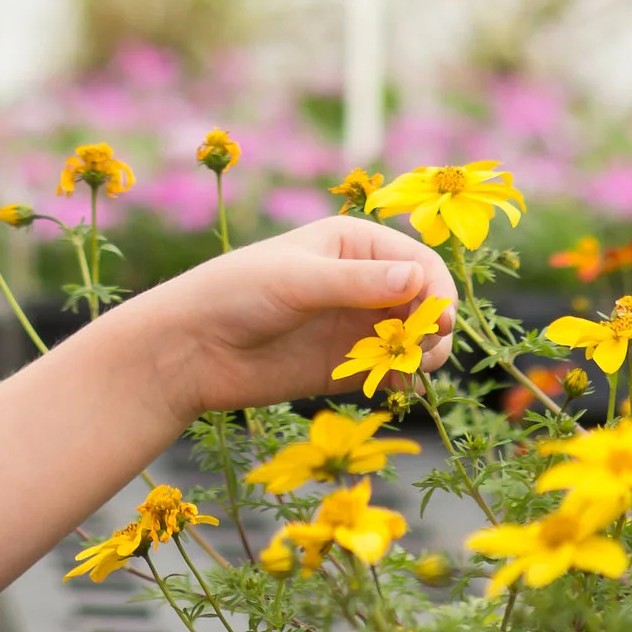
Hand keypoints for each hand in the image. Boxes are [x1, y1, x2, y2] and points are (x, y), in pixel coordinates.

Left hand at [126, 217, 458, 424]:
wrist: (192, 349)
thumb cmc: (235, 294)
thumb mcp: (296, 281)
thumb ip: (356, 283)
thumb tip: (418, 278)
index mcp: (354, 243)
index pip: (420, 262)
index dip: (437, 290)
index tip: (439, 320)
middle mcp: (363, 281)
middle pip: (426, 302)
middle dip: (433, 327)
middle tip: (420, 351)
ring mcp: (357, 324)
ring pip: (417, 340)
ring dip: (424, 356)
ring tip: (404, 372)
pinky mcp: (348, 366)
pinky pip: (394, 372)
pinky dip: (404, 380)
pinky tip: (394, 388)